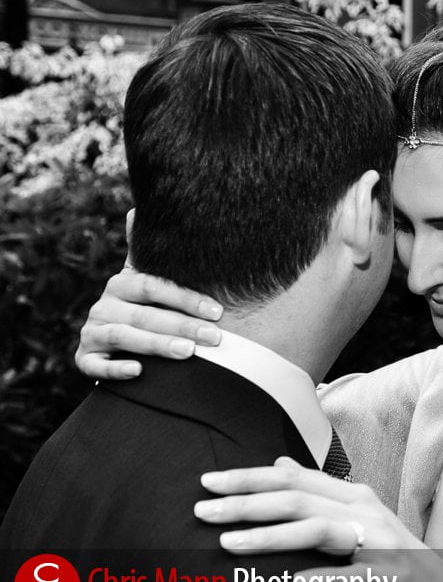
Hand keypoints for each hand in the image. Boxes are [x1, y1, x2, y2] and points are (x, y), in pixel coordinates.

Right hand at [76, 210, 224, 378]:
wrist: (117, 342)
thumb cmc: (146, 306)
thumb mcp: (148, 278)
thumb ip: (147, 250)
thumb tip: (139, 209)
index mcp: (123, 283)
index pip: (154, 286)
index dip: (185, 298)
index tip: (218, 310)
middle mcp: (104, 305)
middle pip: (144, 314)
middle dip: (182, 326)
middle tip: (215, 337)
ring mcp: (92, 332)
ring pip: (123, 337)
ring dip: (156, 345)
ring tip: (188, 353)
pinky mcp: (85, 358)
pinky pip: (95, 365)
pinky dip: (115, 368)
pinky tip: (139, 371)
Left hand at [194, 458, 442, 581]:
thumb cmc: (398, 562)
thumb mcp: (357, 521)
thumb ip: (319, 492)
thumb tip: (278, 462)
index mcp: (355, 497)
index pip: (295, 479)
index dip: (251, 477)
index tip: (209, 482)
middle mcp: (367, 512)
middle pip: (299, 498)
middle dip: (247, 503)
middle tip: (203, 510)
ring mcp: (382, 544)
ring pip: (318, 529)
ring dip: (271, 536)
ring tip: (229, 545)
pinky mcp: (394, 579)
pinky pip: (352, 580)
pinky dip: (320, 581)